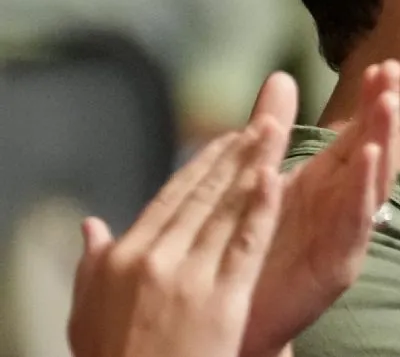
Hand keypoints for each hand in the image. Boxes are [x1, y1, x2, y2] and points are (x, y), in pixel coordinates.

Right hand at [67, 120, 286, 356]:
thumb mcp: (88, 312)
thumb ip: (92, 263)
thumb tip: (90, 224)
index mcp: (125, 256)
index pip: (172, 197)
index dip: (202, 165)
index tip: (226, 139)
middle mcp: (155, 258)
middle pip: (203, 193)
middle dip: (236, 153)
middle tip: (263, 122)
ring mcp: (189, 276)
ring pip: (227, 208)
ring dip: (254, 165)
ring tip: (275, 132)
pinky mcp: (220, 298)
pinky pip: (246, 242)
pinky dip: (261, 207)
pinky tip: (274, 177)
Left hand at [239, 61, 399, 356]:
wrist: (236, 316)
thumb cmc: (253, 249)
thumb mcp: (263, 178)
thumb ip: (274, 129)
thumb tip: (280, 77)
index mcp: (326, 183)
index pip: (356, 133)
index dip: (371, 101)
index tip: (383, 65)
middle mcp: (343, 205)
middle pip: (372, 151)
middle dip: (384, 113)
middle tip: (393, 76)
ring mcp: (344, 234)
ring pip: (372, 183)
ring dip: (381, 142)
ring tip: (387, 105)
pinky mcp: (337, 264)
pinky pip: (355, 223)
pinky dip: (362, 189)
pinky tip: (365, 159)